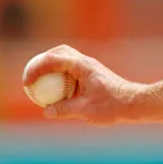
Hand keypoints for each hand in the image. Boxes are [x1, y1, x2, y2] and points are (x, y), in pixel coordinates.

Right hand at [22, 45, 138, 123]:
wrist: (135, 103)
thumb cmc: (113, 106)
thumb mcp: (85, 110)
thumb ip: (64, 109)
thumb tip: (46, 111)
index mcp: (82, 66)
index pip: (52, 59)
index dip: (35, 68)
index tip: (27, 83)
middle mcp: (86, 62)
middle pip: (58, 52)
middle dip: (41, 61)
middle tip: (30, 77)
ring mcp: (90, 67)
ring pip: (65, 59)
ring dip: (50, 66)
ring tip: (40, 82)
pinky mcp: (93, 74)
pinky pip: (71, 69)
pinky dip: (60, 75)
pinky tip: (56, 90)